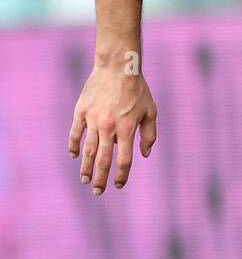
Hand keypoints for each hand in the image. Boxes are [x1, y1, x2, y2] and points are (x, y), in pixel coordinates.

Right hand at [68, 66, 157, 193]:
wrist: (118, 66)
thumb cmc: (137, 89)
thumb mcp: (151, 111)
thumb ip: (149, 134)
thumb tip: (145, 155)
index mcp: (127, 128)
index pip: (124, 159)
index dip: (121, 175)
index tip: (118, 185)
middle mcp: (109, 127)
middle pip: (104, 159)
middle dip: (101, 178)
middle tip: (97, 191)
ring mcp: (93, 119)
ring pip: (88, 149)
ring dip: (86, 167)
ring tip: (85, 180)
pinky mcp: (81, 111)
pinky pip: (75, 132)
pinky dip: (73, 145)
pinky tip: (74, 156)